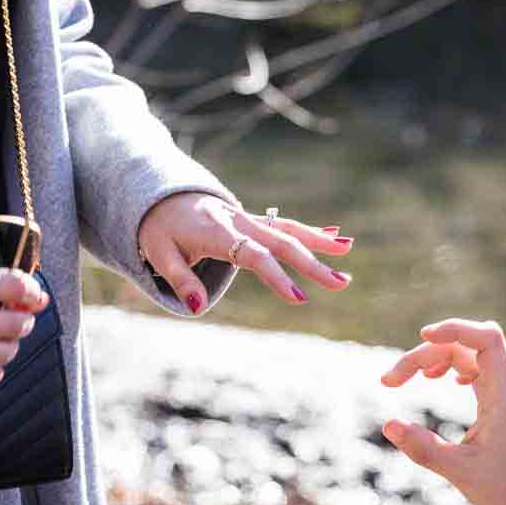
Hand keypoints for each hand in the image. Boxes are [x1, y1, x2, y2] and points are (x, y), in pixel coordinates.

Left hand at [137, 193, 351, 312]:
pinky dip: (309, 230)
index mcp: (216, 232)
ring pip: (287, 228)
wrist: (158, 196)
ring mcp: (246, 218)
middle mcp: (237, 221)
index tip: (298, 297)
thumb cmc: (158, 230)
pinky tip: (334, 237)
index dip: (276, 276)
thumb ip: (180, 281)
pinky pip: (283, 224)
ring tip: (347, 252)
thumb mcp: (159, 255)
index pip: (253, 255)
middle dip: (312, 262)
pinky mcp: (250, 220)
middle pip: (280, 241)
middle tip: (340, 283)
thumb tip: (198, 308)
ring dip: (318, 241)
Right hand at [379, 319, 505, 504]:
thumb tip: (388, 425)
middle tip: (391, 381)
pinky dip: (455, 365)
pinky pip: (480, 366)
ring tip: (413, 377)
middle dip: (426, 354)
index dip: (455, 328)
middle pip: (466, 346)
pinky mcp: (505, 402)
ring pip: (471, 355)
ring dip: (439, 357)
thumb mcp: (461, 473)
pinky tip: (442, 379)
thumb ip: (424, 449)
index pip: (487, 338)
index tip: (423, 336)